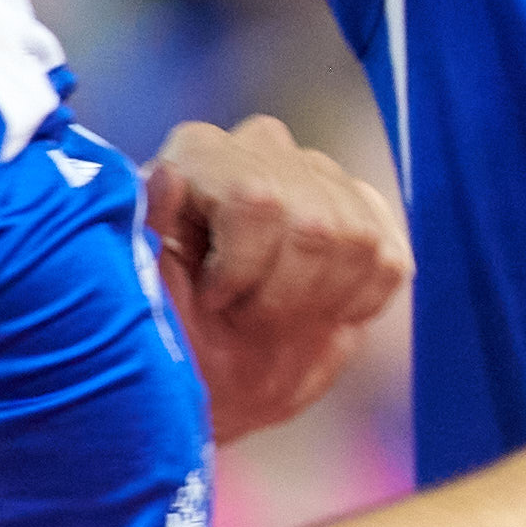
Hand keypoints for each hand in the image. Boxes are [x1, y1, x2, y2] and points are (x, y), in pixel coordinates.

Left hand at [146, 116, 410, 443]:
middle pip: (315, 223)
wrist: (208, 378)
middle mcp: (262, 148)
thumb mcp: (136, 296)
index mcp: (198, 156)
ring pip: (357, 241)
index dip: (242, 267)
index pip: (256, 197)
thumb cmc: (162, 338)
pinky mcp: (367, 213)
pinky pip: (388, 261)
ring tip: (275, 321)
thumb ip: (146, 233)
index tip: (213, 302)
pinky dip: (354, 306)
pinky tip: (312, 314)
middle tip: (247, 322)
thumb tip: (170, 175)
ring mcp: (320, 177)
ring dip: (318, 302)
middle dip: (285, 296)